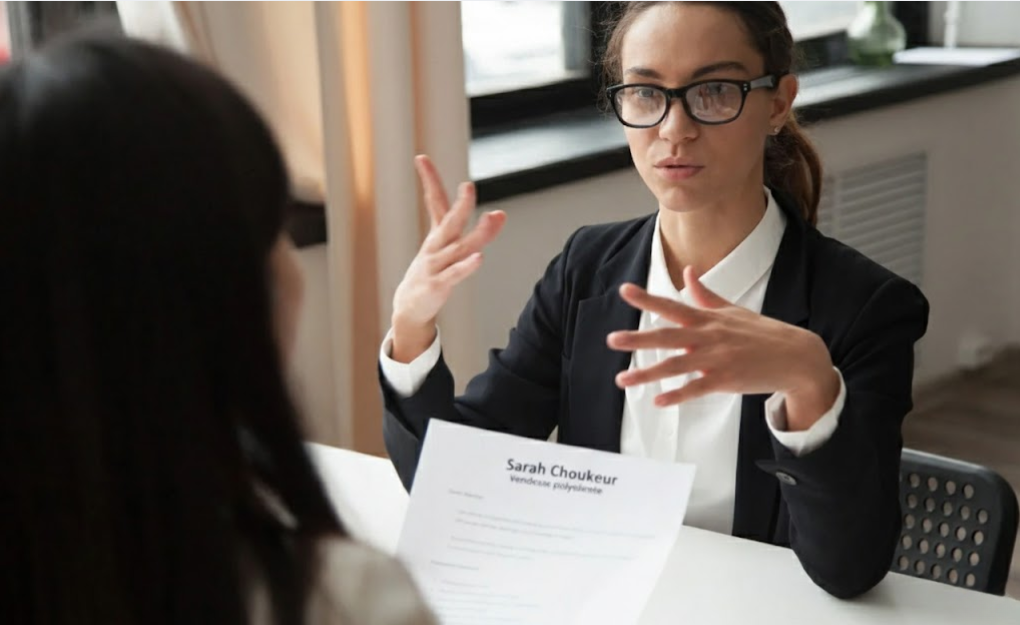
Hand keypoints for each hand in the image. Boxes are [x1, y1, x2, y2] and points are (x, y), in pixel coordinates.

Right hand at [390, 155, 505, 362]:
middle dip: (460, 205)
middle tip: (468, 186)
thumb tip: (500, 213)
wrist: (410, 306)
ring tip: (492, 218)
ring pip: (458, 247)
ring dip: (476, 233)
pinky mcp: (437, 285)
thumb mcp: (450, 249)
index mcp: (437, 235)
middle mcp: (435, 247)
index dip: (429, 180)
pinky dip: (466, 266)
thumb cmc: (432, 273)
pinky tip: (479, 258)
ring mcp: (435, 265)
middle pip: (449, 222)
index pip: (433, 202)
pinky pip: (454, 274)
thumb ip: (476, 231)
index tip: (420, 158)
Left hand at [606, 266, 839, 430]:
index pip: (672, 306)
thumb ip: (704, 294)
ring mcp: (716, 359)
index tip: (624, 291)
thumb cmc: (762, 332)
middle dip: (638, 338)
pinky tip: (658, 401)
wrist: (796, 356)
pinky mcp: (726, 380)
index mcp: (708, 319)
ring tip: (622, 379)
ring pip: (676, 366)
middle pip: (667, 336)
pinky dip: (677, 395)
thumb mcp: (732, 310)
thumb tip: (688, 272)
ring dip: (648, 373)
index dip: (647, 299)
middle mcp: (708, 337)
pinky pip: (696, 389)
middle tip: (611, 339)